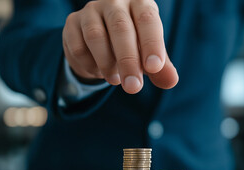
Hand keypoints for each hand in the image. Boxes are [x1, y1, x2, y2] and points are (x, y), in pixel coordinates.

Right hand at [62, 0, 178, 93]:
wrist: (101, 41)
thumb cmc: (134, 45)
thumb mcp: (149, 56)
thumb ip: (161, 68)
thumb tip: (171, 82)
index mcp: (140, 3)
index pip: (147, 19)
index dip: (152, 44)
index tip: (154, 68)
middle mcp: (115, 1)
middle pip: (121, 28)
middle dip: (128, 61)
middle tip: (133, 87)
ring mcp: (91, 10)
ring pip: (96, 36)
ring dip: (106, 63)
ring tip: (115, 80)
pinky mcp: (72, 22)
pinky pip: (78, 46)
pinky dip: (89, 65)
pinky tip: (98, 71)